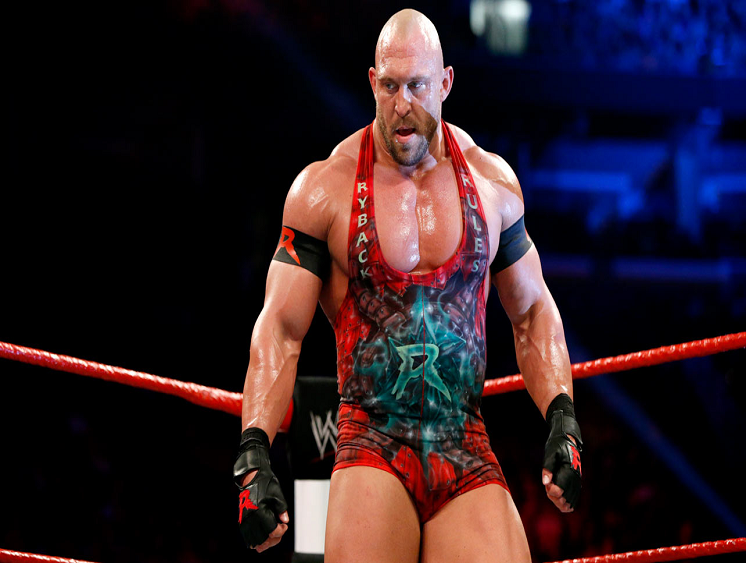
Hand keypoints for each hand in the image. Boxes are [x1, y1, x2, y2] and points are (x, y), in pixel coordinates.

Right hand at [234, 429, 289, 550]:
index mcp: (260, 512)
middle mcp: (251, 518)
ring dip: (263, 542)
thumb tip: (284, 521)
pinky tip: (261, 538)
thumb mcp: (278, 495)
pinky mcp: (242, 518)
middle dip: (273, 539)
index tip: (284, 525)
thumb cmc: (265, 483)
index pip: (272, 531)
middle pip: (262, 540)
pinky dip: (253, 539)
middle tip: (279, 531)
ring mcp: (245, 519)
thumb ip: (282, 509)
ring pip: (253, 541)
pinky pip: (246, 535)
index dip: (281, 531)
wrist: (251, 476)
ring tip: (271, 536)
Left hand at [542, 393, 582, 510]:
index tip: (547, 484)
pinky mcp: (576, 481)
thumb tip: (545, 483)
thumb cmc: (556, 445)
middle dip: (555, 498)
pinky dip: (568, 502)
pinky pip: (575, 496)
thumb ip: (548, 468)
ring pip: (571, 500)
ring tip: (552, 494)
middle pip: (567, 498)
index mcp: (568, 470)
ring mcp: (577, 480)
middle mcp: (575, 477)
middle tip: (548, 488)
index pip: (561, 490)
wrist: (567, 438)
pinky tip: (562, 503)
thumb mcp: (550, 454)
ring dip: (561, 501)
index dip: (552, 491)